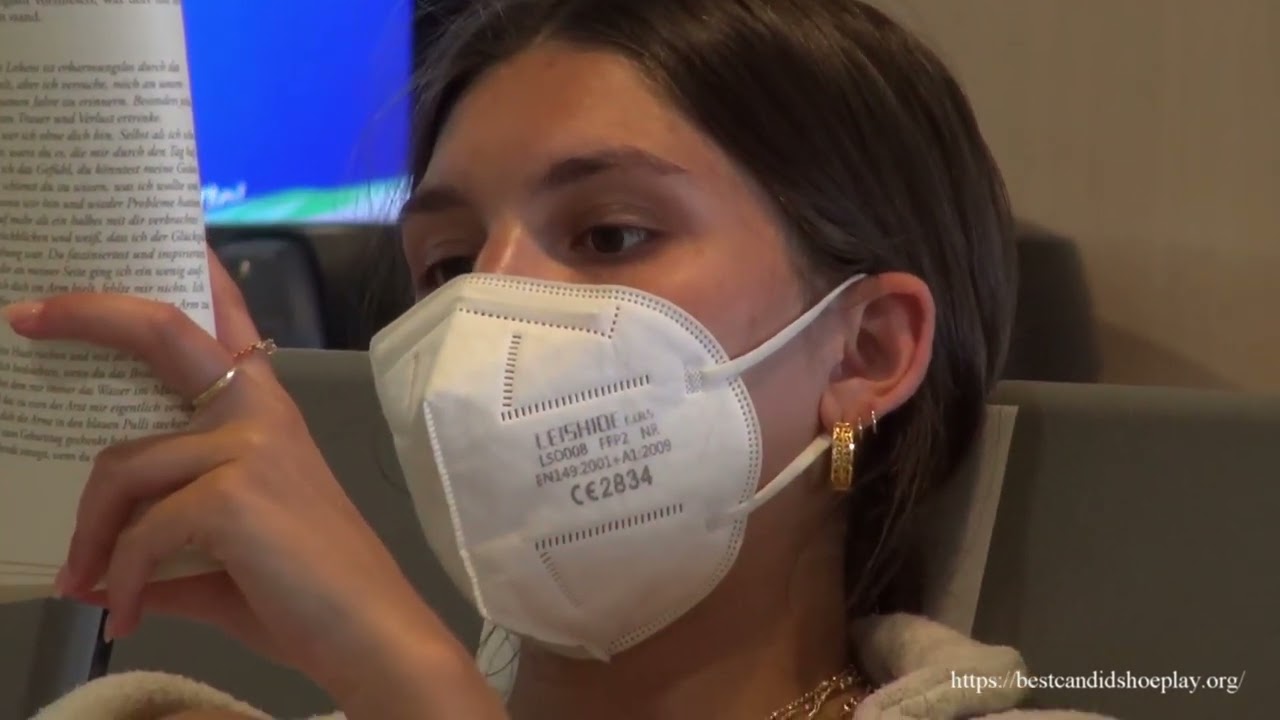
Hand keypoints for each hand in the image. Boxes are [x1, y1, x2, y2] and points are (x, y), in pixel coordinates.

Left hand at [3, 251, 497, 716]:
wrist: (371, 634)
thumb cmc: (309, 592)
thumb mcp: (225, 552)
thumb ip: (161, 542)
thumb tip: (91, 571)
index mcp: (263, 414)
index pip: (228, 320)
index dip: (195, 270)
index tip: (165, 229)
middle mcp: (259, 412)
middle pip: (162, 332)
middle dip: (89, 314)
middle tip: (23, 319)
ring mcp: (249, 446)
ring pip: (122, 467)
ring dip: (92, 536)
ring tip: (88, 585)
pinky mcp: (234, 494)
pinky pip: (142, 534)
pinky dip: (124, 581)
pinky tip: (128, 616)